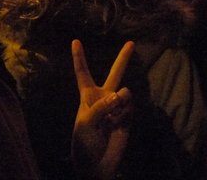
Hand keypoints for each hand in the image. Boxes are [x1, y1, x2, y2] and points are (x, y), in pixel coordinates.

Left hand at [71, 39, 133, 179]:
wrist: (97, 165)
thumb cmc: (84, 143)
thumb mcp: (86, 122)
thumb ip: (101, 106)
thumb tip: (121, 93)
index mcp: (87, 97)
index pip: (83, 73)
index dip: (79, 58)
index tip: (75, 41)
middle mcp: (103, 98)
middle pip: (114, 74)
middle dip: (123, 59)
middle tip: (131, 43)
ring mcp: (117, 107)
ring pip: (123, 93)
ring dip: (119, 100)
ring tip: (113, 113)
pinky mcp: (128, 118)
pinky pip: (129, 107)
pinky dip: (124, 113)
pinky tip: (117, 123)